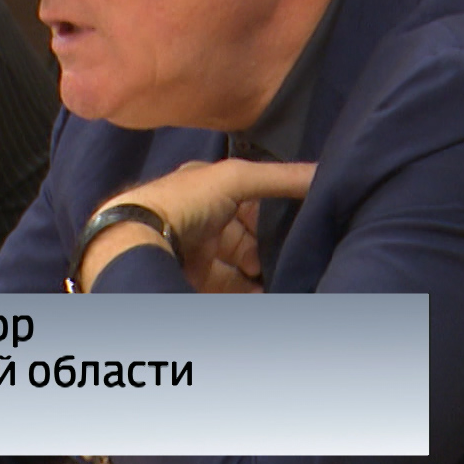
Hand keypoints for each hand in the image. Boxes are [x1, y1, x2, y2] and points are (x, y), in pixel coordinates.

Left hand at [82, 159, 314, 291]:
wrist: (137, 243)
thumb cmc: (185, 199)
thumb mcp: (238, 177)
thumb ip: (281, 178)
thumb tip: (325, 172)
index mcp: (207, 185)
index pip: (250, 194)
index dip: (276, 206)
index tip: (304, 218)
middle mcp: (201, 216)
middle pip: (247, 232)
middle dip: (271, 244)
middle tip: (298, 252)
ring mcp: (197, 249)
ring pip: (241, 262)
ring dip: (263, 270)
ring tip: (290, 274)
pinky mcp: (194, 278)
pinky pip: (229, 285)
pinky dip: (249, 290)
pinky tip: (270, 292)